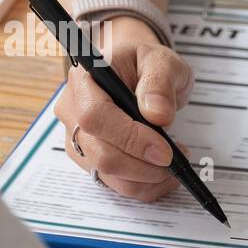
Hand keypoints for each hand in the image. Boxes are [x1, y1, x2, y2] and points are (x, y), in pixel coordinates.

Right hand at [53, 16, 192, 201]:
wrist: (136, 73)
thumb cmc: (144, 64)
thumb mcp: (161, 61)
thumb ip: (160, 82)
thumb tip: (157, 114)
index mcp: (84, 79)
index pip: (95, 116)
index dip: (129, 137)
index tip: (164, 150)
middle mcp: (72, 110)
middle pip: (98, 152)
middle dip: (141, 165)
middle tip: (175, 160)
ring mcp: (76, 138)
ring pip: (106, 173)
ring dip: (145, 178)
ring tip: (174, 163)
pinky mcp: (88, 159)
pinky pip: (113, 183)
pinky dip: (143, 185)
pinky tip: (162, 172)